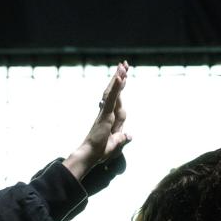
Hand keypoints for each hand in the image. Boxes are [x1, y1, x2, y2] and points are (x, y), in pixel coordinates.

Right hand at [62, 62, 131, 180]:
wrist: (90, 156)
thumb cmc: (100, 152)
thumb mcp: (116, 145)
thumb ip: (122, 139)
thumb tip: (129, 135)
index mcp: (111, 118)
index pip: (118, 99)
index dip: (120, 88)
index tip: (123, 76)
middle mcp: (107, 112)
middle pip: (115, 91)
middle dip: (120, 77)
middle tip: (124, 64)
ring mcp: (105, 112)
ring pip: (113, 92)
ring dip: (118, 78)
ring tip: (123, 65)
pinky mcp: (105, 114)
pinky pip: (112, 99)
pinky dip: (116, 88)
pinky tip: (120, 77)